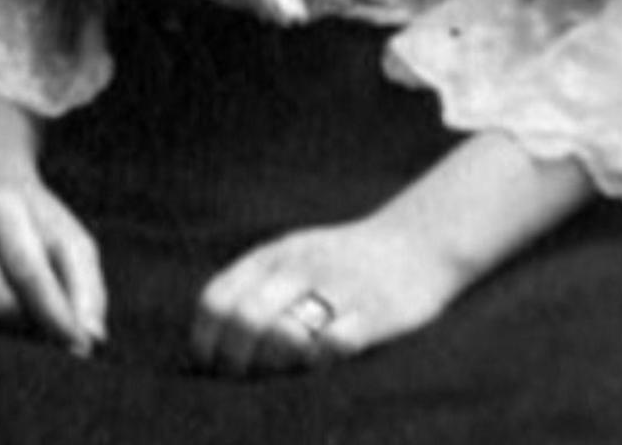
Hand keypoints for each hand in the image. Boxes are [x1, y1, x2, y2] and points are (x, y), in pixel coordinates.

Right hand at [0, 178, 108, 355]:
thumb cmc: (39, 228)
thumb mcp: (72, 243)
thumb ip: (87, 289)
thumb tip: (89, 340)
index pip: (27, 272)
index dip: (55, 314)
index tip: (78, 345)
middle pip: (1, 304)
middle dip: (33, 327)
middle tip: (51, 332)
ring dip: (6, 336)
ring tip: (24, 322)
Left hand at [188, 217, 477, 375]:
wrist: (416, 244)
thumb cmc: (341, 266)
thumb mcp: (290, 262)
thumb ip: (252, 294)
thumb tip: (206, 352)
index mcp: (271, 257)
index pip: (217, 299)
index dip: (205, 339)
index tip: (209, 364)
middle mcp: (299, 267)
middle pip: (245, 319)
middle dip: (235, 358)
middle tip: (242, 376)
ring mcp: (337, 288)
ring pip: (285, 332)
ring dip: (275, 361)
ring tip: (282, 367)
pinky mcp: (374, 312)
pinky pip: (336, 343)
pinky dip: (321, 359)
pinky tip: (324, 358)